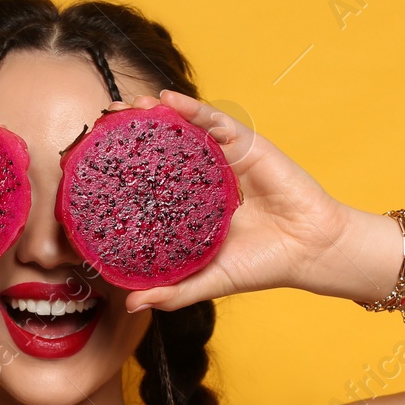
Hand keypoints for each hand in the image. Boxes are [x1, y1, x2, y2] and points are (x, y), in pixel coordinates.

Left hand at [116, 90, 351, 312]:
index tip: (94, 166)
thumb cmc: (263, 266)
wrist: (310, 251)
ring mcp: (223, 159)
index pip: (151, 182)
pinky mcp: (246, 145)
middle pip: (162, 149)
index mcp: (191, 206)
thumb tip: (131, 304)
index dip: (124, 171)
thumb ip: (173, 290)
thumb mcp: (209, 281)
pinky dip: (190, 108)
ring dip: (154, 114)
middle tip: (104, 125)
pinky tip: (166, 101)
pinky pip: (214, 121)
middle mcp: (203, 178)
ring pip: (184, 129)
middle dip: (132, 135)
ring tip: (127, 106)